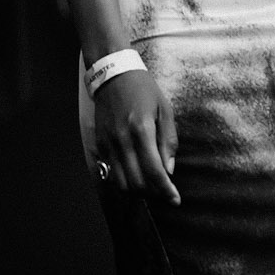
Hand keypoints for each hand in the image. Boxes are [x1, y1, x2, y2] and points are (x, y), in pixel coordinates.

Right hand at [94, 69, 179, 204]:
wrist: (114, 74)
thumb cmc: (143, 90)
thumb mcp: (164, 109)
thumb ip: (168, 141)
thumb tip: (169, 170)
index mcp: (142, 129)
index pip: (154, 171)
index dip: (166, 191)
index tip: (175, 200)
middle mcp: (122, 140)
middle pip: (136, 183)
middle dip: (153, 194)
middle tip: (164, 193)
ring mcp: (108, 143)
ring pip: (121, 183)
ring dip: (138, 192)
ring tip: (151, 187)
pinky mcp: (100, 144)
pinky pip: (111, 173)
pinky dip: (124, 181)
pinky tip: (136, 176)